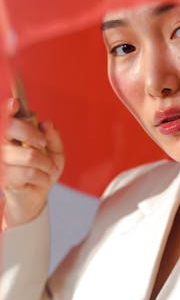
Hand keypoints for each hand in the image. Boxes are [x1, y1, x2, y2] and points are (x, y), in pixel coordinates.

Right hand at [1, 98, 64, 228]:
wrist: (37, 196)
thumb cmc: (44, 170)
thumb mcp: (55, 152)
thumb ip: (53, 136)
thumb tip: (46, 123)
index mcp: (15, 134)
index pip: (6, 117)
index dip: (8, 109)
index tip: (15, 103)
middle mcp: (4, 145)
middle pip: (10, 128)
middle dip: (31, 133)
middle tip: (42, 144)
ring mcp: (3, 162)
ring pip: (28, 154)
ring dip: (46, 163)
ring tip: (48, 169)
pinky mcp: (6, 178)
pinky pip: (30, 172)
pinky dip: (43, 177)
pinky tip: (42, 180)